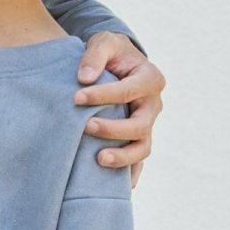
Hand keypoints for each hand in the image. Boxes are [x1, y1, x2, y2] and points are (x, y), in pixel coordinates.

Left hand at [73, 32, 164, 188]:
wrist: (118, 62)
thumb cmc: (110, 51)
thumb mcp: (103, 41)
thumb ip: (94, 56)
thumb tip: (84, 79)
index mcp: (150, 78)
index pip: (128, 90)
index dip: (102, 95)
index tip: (75, 98)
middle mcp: (153, 105)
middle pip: (140, 125)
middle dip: (113, 128)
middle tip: (85, 127)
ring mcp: (148, 124)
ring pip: (143, 147)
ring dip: (123, 157)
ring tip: (98, 160)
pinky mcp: (139, 138)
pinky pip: (138, 161)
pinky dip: (130, 174)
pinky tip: (117, 187)